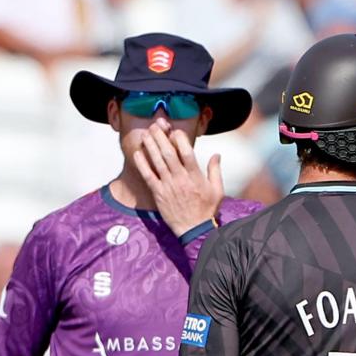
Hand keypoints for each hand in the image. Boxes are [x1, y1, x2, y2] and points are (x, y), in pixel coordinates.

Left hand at [134, 118, 223, 238]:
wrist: (194, 229)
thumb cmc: (207, 210)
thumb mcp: (218, 190)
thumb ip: (215, 171)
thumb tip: (216, 155)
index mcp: (196, 176)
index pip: (186, 152)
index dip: (179, 138)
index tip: (174, 130)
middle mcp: (181, 178)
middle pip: (168, 153)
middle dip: (161, 137)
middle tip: (155, 126)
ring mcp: (168, 186)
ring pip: (157, 161)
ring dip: (150, 146)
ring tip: (146, 134)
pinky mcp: (159, 193)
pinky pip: (148, 176)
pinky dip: (142, 164)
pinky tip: (138, 153)